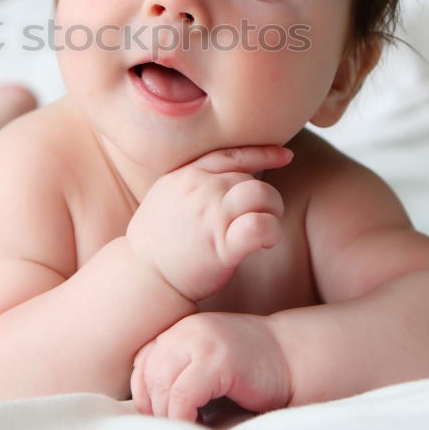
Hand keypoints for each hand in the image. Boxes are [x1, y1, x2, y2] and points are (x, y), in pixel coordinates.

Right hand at [126, 145, 290, 301]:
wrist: (142, 276)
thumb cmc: (156, 243)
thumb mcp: (166, 197)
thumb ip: (192, 183)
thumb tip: (220, 177)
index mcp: (186, 175)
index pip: (231, 154)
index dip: (262, 153)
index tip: (286, 155)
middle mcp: (200, 188)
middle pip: (250, 179)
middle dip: (264, 199)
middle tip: (262, 219)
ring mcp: (211, 214)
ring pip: (262, 195)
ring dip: (272, 211)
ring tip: (265, 231)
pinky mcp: (221, 244)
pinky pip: (260, 225)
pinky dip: (270, 230)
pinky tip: (265, 242)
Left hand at [131, 312, 292, 421]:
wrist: (293, 357)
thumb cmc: (250, 370)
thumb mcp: (206, 364)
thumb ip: (180, 375)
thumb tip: (150, 411)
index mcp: (181, 329)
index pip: (143, 361)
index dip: (143, 393)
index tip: (155, 416)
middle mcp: (187, 329)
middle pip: (149, 374)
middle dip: (153, 407)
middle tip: (169, 427)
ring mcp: (202, 340)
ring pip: (162, 385)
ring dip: (168, 414)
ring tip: (184, 427)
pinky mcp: (218, 359)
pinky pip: (183, 394)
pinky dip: (182, 415)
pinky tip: (196, 423)